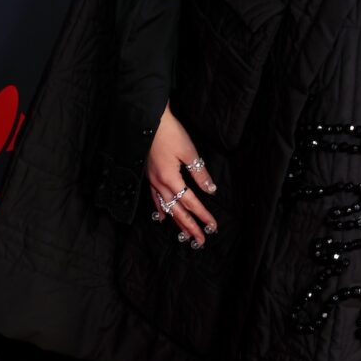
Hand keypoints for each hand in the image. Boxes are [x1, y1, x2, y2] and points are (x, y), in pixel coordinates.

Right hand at [147, 100, 218, 247]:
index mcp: (170, 179)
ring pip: (165, 207)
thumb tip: (210, 190)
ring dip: (176, 222)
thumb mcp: (189, 152)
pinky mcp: (148, 175)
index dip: (202, 215)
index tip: (212, 226)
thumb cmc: (170, 133)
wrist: (149, 119)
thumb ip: (200, 173)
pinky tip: (161, 217)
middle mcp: (159, 184)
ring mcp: (151, 181)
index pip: (190, 202)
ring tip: (185, 235)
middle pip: (177, 211)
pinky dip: (159, 209)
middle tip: (201, 241)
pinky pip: (154, 198)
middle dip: (190, 227)